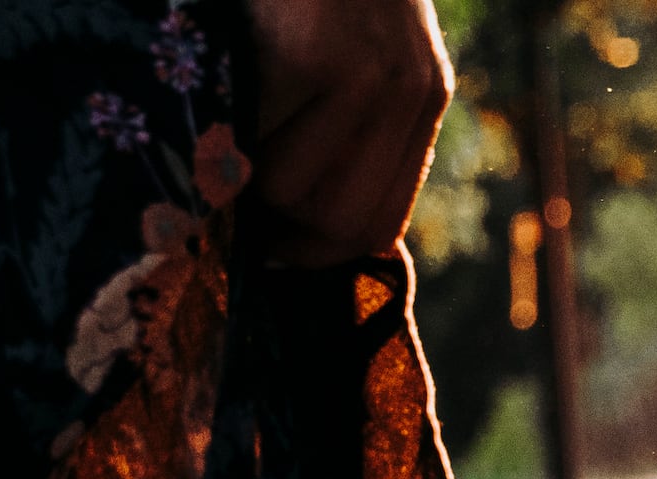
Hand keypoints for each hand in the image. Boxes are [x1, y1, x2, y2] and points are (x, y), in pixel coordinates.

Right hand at [243, 0, 452, 265]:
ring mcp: (377, 78)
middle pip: (344, 225)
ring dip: (250, 184)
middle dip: (280, 231)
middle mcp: (413, 89)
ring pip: (300, 201)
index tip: (271, 240)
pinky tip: (232, 99)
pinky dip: (233, 147)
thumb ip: (350, 126)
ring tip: (233, 133)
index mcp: (424, 95)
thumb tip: (299, 232)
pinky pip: (270, 159)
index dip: (318, 251)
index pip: (380, 225)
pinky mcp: (332, 64)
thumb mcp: (351, 49)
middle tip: (237, 199)